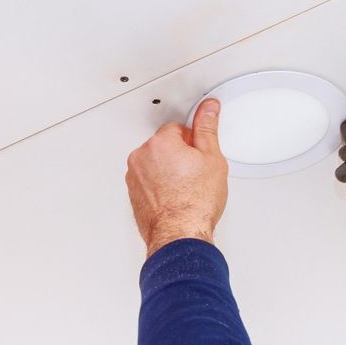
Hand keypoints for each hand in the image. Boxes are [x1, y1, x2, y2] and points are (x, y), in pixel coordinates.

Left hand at [125, 99, 228, 257]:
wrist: (179, 236)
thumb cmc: (195, 203)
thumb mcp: (212, 158)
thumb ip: (207, 128)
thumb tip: (208, 108)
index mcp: (159, 143)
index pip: (178, 128)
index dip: (193, 143)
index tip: (199, 157)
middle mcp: (141, 157)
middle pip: (164, 146)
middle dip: (179, 156)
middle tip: (195, 175)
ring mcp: (134, 177)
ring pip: (155, 164)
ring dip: (167, 171)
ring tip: (185, 189)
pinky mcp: (133, 194)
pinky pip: (148, 181)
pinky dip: (159, 186)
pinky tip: (175, 197)